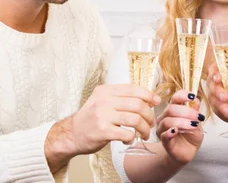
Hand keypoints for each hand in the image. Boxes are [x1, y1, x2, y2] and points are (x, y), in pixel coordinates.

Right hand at [46, 83, 160, 166]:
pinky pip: (126, 134)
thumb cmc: (92, 118)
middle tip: (150, 123)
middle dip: (149, 115)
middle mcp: (104, 101)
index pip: (133, 89)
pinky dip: (132, 138)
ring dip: (144, 128)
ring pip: (135, 119)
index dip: (148, 95)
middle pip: (137, 104)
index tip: (156, 101)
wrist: (72, 134)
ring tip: (144, 133)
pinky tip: (129, 140)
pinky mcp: (102, 131)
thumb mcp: (104, 101)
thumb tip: (149, 99)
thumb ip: (123, 98)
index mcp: (106, 91)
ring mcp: (102, 116)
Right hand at [156, 90, 203, 163]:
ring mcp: (162, 129)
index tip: (192, 96)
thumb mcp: (197, 121)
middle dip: (186, 111)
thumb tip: (196, 100)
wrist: (188, 151)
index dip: (182, 95)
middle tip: (198, 117)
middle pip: (171, 109)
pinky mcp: (164, 141)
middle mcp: (165, 117)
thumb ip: (195, 111)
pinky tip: (176, 131)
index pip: (175, 98)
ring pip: (167, 121)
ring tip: (194, 125)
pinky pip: (164, 135)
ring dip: (182, 122)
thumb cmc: (191, 135)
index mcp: (173, 109)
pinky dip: (170, 132)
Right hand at [206, 63, 227, 132]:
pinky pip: (218, 111)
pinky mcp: (217, 108)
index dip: (214, 73)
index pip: (215, 68)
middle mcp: (219, 82)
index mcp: (227, 72)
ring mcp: (216, 95)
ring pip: (213, 99)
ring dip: (222, 106)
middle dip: (218, 92)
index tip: (218, 79)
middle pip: (211, 84)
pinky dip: (226, 114)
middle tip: (226, 98)